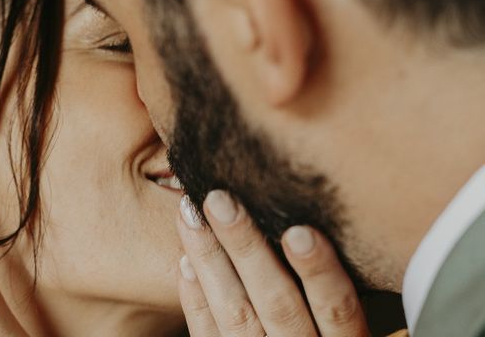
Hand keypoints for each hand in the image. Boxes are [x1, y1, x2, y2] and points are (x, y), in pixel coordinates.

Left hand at [177, 191, 369, 336]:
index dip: (320, 271)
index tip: (298, 231)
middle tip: (220, 200)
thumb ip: (329, 288)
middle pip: (278, 303)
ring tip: (191, 215)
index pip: (336, 308)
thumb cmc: (320, 329)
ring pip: (236, 314)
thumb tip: (307, 218)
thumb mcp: (338, 322)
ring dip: (210, 261)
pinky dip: (196, 300)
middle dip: (248, 247)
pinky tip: (185, 262)